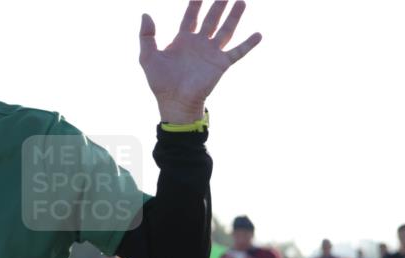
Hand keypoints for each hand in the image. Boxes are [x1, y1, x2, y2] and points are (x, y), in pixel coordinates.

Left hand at [140, 1, 261, 123]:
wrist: (175, 101)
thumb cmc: (160, 82)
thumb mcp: (148, 57)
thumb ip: (146, 36)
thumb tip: (145, 14)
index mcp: (183, 41)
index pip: (191, 17)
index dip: (195, 4)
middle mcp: (199, 44)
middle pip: (211, 19)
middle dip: (218, 5)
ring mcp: (211, 53)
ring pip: (225, 30)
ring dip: (234, 16)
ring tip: (241, 2)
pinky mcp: (221, 64)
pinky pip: (237, 52)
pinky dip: (248, 44)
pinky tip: (259, 34)